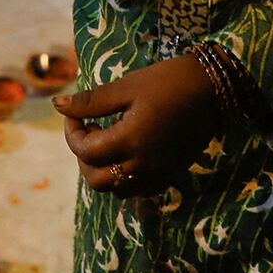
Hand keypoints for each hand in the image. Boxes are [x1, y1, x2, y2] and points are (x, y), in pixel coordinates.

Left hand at [54, 55, 222, 197]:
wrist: (214, 89)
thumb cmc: (168, 81)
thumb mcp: (126, 87)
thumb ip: (91, 101)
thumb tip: (58, 105)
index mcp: (130, 141)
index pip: (84, 151)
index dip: (71, 132)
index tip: (76, 113)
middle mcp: (143, 166)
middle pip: (96, 179)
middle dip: (84, 157)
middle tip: (90, 129)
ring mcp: (158, 174)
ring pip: (116, 190)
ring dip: (103, 170)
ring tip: (108, 141)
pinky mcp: (171, 175)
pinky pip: (139, 191)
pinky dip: (125, 179)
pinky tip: (128, 154)